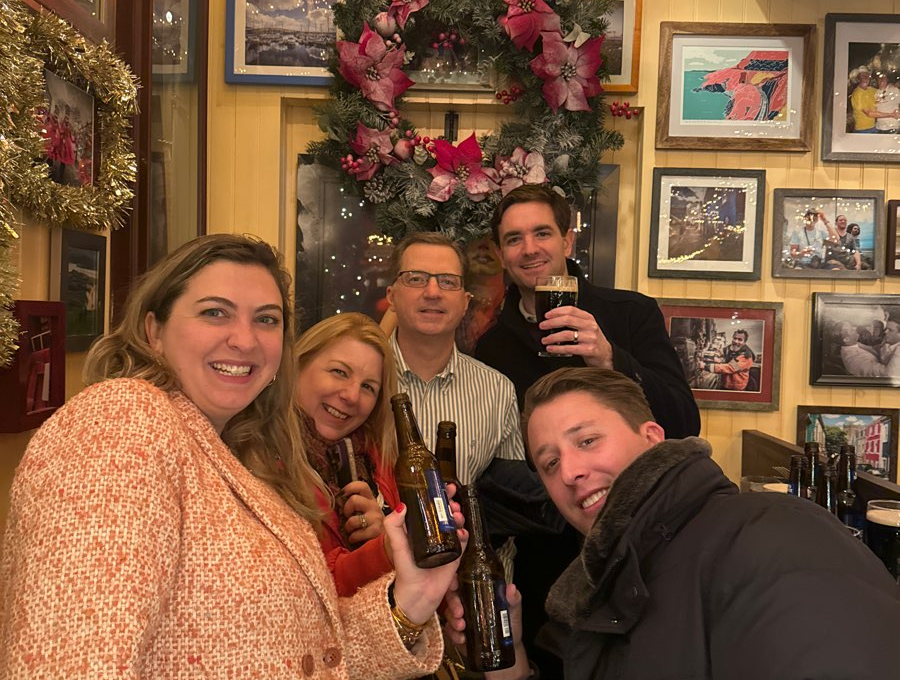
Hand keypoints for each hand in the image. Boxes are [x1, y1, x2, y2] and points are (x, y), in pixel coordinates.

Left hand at [342, 480, 382, 543]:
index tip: (342, 494)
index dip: (350, 487)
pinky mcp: (375, 531)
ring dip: (348, 527)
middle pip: (354, 499)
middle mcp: (374, 506)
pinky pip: (356, 534)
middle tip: (348, 517)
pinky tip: (355, 539)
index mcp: (371, 500)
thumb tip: (339, 501)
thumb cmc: (372, 525)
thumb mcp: (367, 511)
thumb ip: (357, 505)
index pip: (362, 486)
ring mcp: (376, 518)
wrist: (388, 541)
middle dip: (347, 510)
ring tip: (351, 531)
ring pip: (352, 520)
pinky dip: (352, 538)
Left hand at [385, 495, 467, 624]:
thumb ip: (394, 526)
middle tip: (453, 501)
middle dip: (451, 504)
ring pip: (455, 525)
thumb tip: (402, 506)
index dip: (436, 496)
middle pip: (445, 513)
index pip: (428, 507)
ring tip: (457, 516)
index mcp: (418, 530)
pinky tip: (462, 533)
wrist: (417, 596)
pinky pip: (463, 542)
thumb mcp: (397, 545)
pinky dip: (464, 535)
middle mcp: (432, 535)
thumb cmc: (405, 571)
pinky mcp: (455, 556)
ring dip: (458, 517)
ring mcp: (445, 545)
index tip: (442, 486)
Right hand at [444, 580, 530, 679]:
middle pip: (451, 597)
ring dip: (452, 620)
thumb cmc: (510, 623)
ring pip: (448, 614)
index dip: (454, 581)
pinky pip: (450, 631)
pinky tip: (462, 638)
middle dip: (453, 603)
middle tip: (459, 612)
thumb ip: (513, 598)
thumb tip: (511, 588)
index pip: (461, 581)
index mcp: (478, 592)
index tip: (455, 585)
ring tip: (462, 626)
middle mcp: (467, 603)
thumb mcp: (514, 608)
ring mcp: (461, 618)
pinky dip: (454, 635)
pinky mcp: (458, 633)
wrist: (509, 647)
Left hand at [540, 306, 612, 367]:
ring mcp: (590, 338)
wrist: (606, 355)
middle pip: (567, 320)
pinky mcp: (589, 350)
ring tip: (545, 339)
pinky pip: (569, 348)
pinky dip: (557, 348)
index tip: (547, 315)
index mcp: (588, 318)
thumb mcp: (587, 327)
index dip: (557, 311)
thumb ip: (575, 321)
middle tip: (542, 326)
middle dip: (552, 322)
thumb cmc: (593, 340)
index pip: (571, 310)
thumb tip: (553, 320)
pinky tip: (551, 348)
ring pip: (567, 334)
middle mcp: (590, 326)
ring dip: (552, 337)